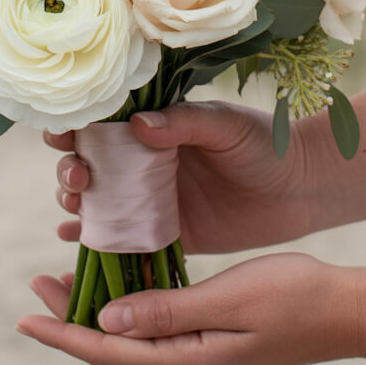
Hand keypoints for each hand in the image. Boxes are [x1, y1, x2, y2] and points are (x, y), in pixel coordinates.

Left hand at [18, 253, 356, 364]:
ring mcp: (203, 347)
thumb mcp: (229, 300)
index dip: (65, 334)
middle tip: (37, 283)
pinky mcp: (215, 330)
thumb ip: (169, 310)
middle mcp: (190, 358)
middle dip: (72, 316)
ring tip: (67, 278)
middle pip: (115, 343)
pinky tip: (125, 278)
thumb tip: (108, 320)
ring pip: (135, 330)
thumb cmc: (296, 299)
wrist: (348, 310)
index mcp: (189, 357)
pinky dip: (133, 299)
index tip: (24, 318)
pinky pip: (159, 318)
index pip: (110, 350)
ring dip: (99, 306)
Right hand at [47, 101, 321, 254]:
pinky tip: (74, 240)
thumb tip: (137, 123)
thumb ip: (185, 124)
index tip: (62, 136)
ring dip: (75, 204)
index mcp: (155, 129)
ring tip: (75, 208)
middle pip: (88, 165)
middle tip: (78, 179)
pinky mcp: (166, 235)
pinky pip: (121, 240)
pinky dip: (91, 240)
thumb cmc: (265, 145)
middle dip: (70, 171)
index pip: (101, 124)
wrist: (303, 189)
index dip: (75, 128)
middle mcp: (145, 164)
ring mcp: (152, 201)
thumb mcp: (225, 126)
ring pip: (97, 203)